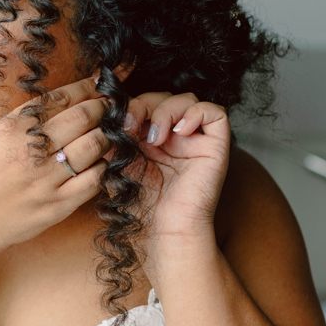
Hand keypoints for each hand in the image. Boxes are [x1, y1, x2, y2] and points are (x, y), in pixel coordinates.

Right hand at [0, 79, 109, 253]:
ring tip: (106, 133)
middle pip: (82, 117)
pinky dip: (103, 166)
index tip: (98, 84)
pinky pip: (95, 179)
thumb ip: (30, 118)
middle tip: (110, 105)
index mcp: (13, 127)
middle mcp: (31, 149)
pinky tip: (97, 163)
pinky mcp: (59, 204)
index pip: (60, 97)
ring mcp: (46, 178)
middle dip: (102, 107)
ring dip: (106, 135)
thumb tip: (71, 98)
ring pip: (94, 146)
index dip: (86, 87)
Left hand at [120, 90, 230, 253]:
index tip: (117, 122)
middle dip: (145, 104)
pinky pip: (216, 113)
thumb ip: (115, 134)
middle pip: (165, 96)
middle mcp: (176, 136)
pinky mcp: (216, 147)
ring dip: (166, 110)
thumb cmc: (141, 203)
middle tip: (131, 125)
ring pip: (188, 99)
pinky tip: (179, 132)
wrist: (163, 229)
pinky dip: (196, 113)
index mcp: (153, 137)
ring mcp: (196, 140)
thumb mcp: (119, 160)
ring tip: (155, 137)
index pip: (145, 102)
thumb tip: (108, 108)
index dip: (131, 105)